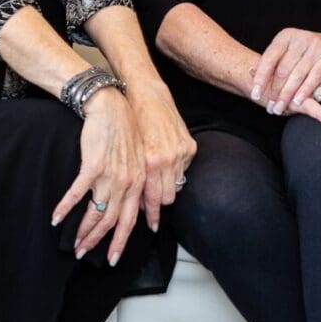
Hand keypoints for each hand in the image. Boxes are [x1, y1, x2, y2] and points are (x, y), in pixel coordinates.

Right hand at [51, 89, 146, 266]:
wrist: (111, 107)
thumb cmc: (122, 130)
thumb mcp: (137, 158)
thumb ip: (134, 182)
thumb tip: (130, 203)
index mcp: (137, 183)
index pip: (130, 220)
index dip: (120, 241)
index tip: (113, 258)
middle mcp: (126, 183)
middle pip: (111, 221)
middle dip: (98, 242)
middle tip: (84, 255)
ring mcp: (110, 175)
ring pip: (96, 212)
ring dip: (83, 231)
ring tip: (73, 244)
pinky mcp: (92, 166)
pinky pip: (78, 193)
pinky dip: (66, 208)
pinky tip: (56, 218)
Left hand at [127, 83, 196, 233]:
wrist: (147, 95)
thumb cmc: (133, 121)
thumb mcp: (130, 151)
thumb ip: (137, 176)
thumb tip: (138, 199)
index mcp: (150, 161)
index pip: (154, 198)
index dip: (152, 215)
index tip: (151, 226)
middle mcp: (167, 159)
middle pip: (168, 197)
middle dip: (159, 202)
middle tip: (152, 205)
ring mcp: (181, 153)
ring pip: (177, 185)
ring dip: (167, 186)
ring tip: (158, 182)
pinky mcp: (190, 147)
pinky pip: (184, 169)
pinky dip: (175, 170)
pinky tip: (166, 163)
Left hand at [251, 28, 320, 117]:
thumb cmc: (309, 55)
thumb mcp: (290, 54)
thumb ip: (274, 63)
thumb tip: (248, 73)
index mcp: (286, 36)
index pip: (269, 58)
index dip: (260, 78)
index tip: (254, 95)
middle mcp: (300, 37)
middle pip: (282, 69)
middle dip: (274, 91)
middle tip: (269, 107)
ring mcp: (316, 45)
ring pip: (297, 75)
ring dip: (287, 95)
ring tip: (280, 109)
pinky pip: (314, 77)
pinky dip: (305, 91)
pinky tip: (298, 103)